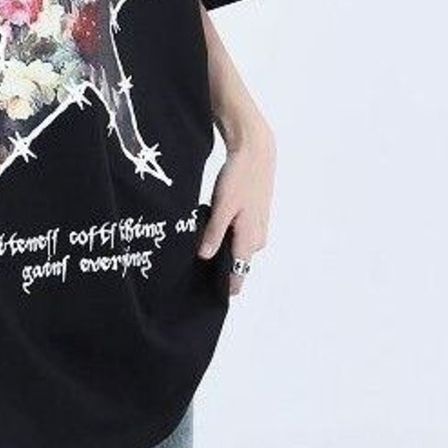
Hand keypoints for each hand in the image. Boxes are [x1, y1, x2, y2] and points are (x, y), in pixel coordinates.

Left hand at [198, 114, 275, 296]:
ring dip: (220, 248)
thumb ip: (214, 232)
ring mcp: (257, 227)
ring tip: (196, 244)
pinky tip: (208, 226)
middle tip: (190, 266)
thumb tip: (206, 257)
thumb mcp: (222, 205)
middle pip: (236, 262)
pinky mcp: (254, 216)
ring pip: (236, 247)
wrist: (256, 151)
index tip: (207, 296)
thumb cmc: (240, 176)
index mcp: (250, 238)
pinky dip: (224, 235)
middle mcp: (257, 238)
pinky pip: (237, 235)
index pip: (238, 274)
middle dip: (217, 266)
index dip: (225, 287)